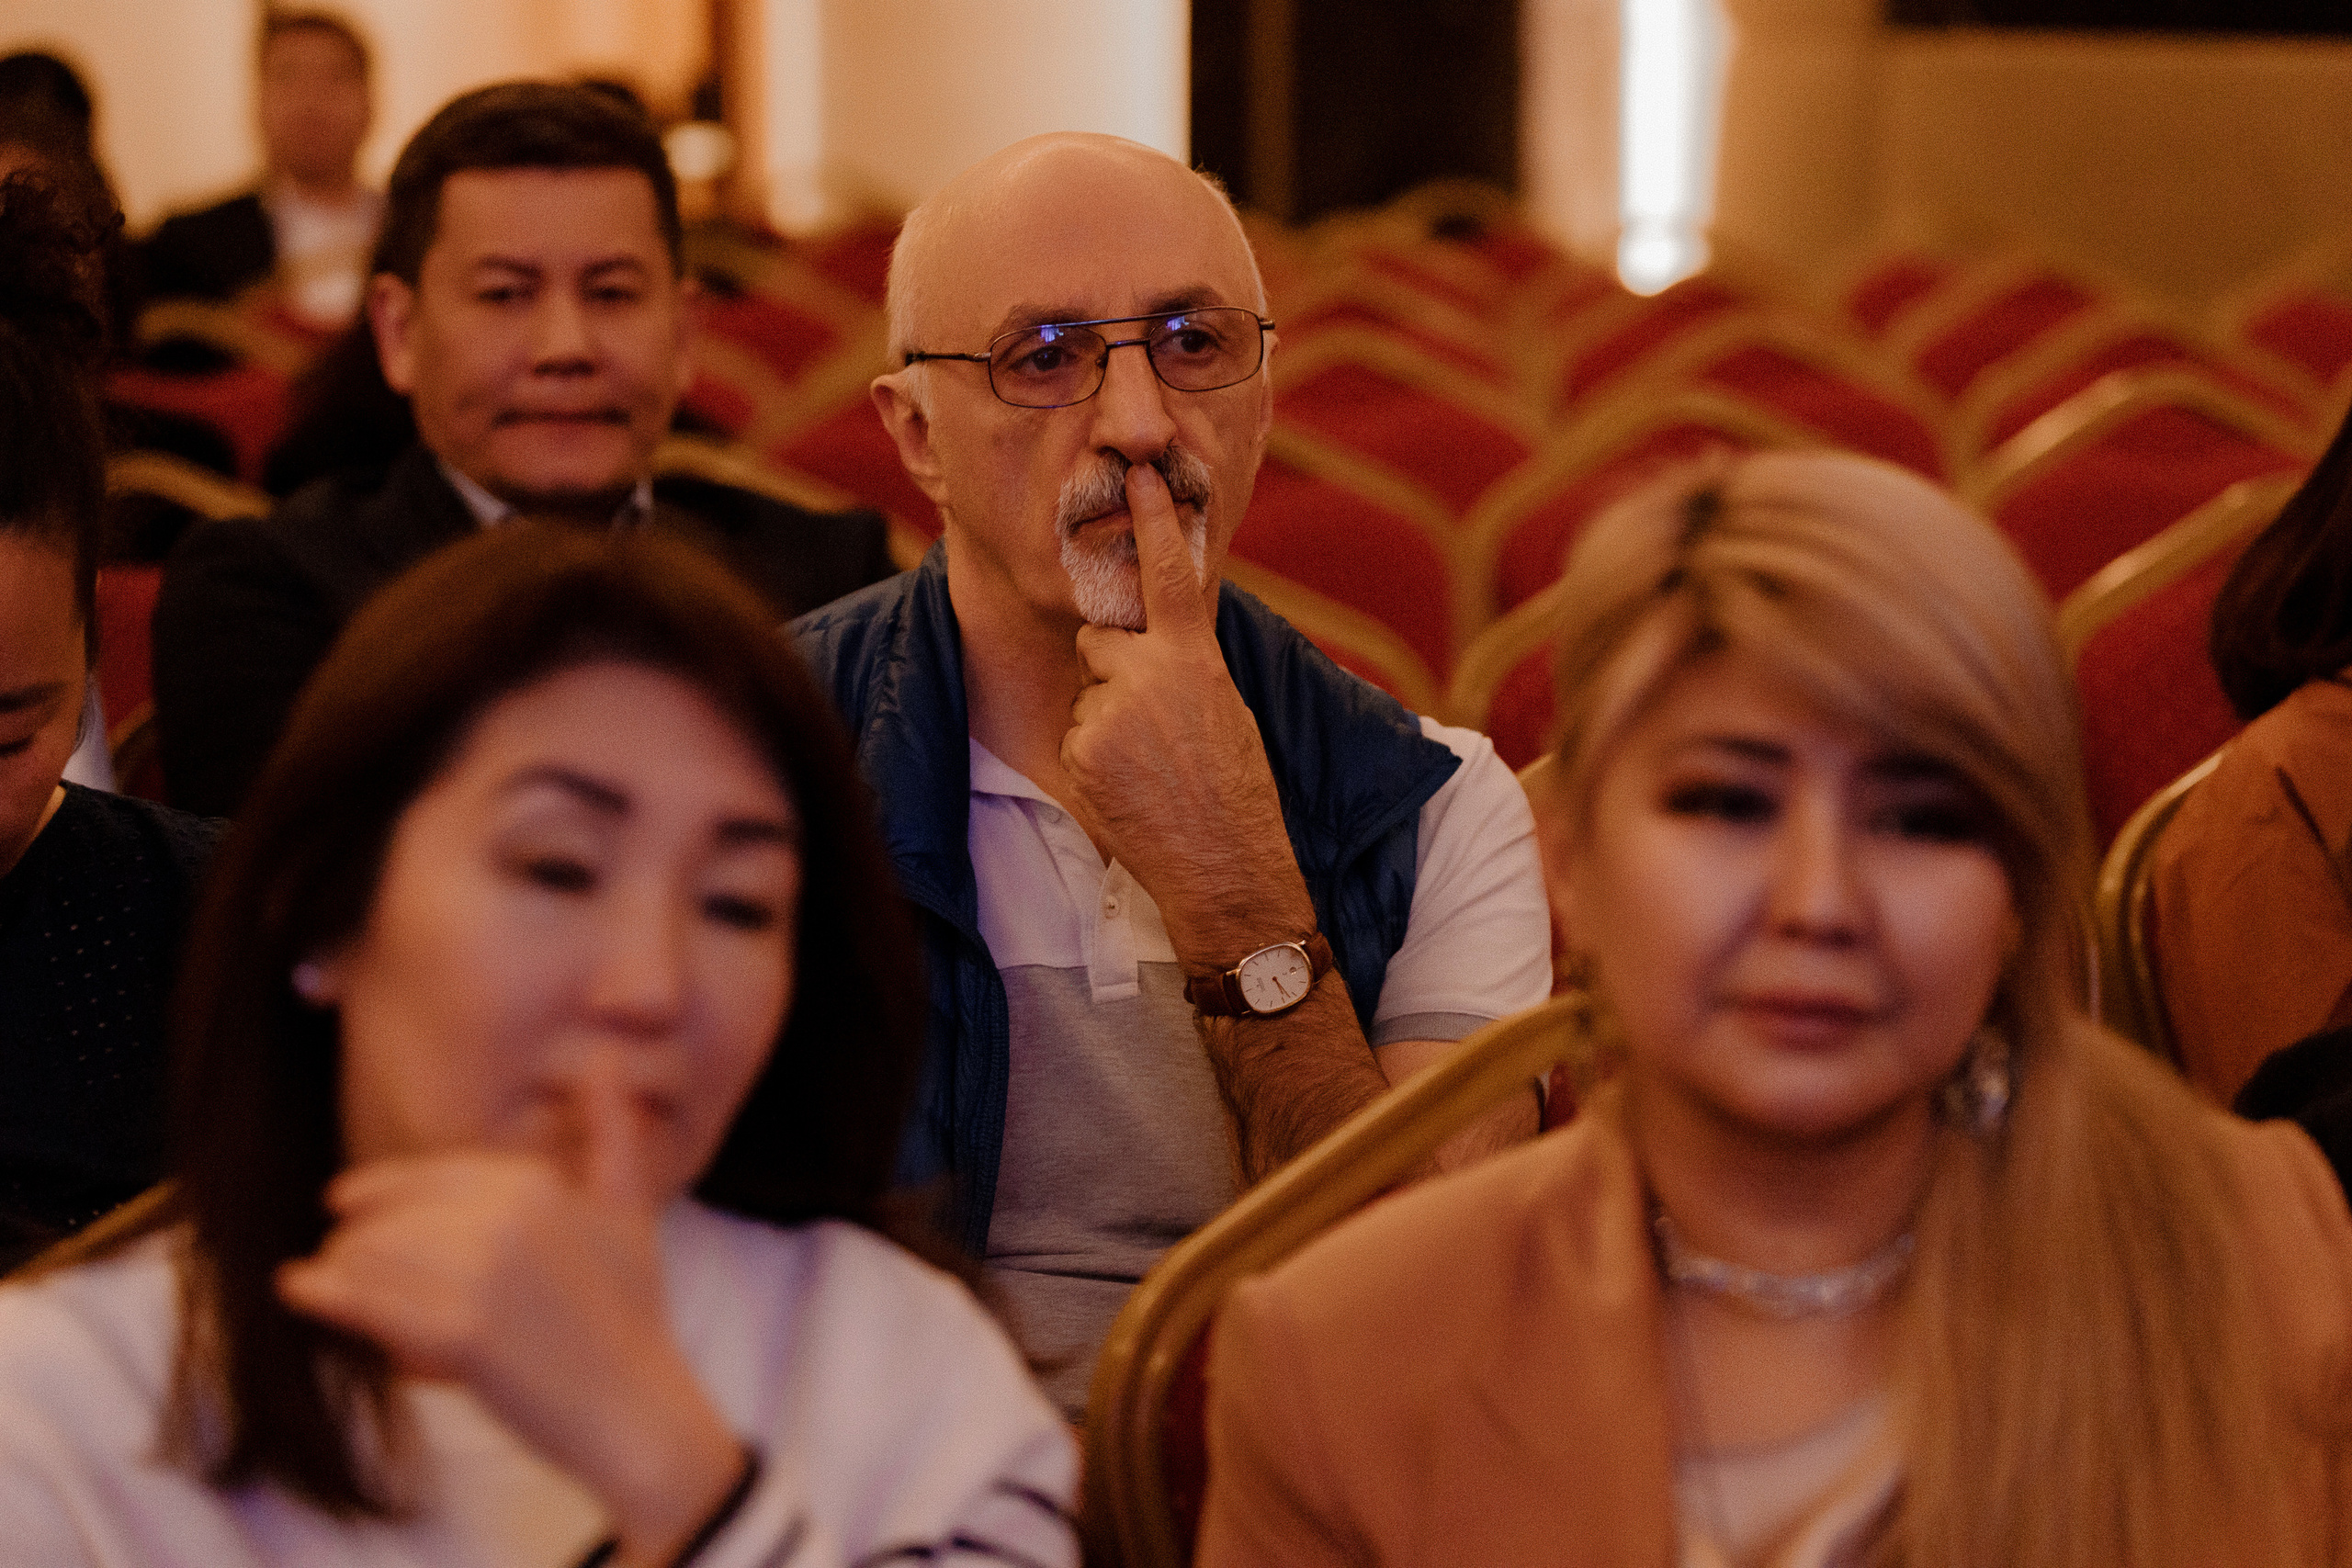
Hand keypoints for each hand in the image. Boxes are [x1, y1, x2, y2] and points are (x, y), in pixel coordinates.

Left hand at [276, 1055, 742, 1562]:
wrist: (635, 1404)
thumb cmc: (632, 1310)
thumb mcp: (630, 1206)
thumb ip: (612, 1128)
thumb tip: (607, 1055)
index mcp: (536, 1185)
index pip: (431, 1176)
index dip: (380, 1189)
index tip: (341, 1201)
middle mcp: (505, 1219)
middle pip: (393, 1216)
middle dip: (358, 1238)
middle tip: (338, 1259)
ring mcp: (482, 1275)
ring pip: (373, 1256)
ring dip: (339, 1268)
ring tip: (321, 1282)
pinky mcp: (460, 1333)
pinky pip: (370, 1304)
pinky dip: (324, 1295)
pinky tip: (299, 1289)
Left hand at [1060, 462, 1315, 962]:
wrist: (1225, 864)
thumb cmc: (1237, 790)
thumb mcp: (1225, 708)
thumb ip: (1185, 667)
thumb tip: (1155, 648)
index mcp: (1193, 659)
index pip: (1169, 575)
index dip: (1155, 522)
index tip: (1140, 476)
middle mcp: (1146, 675)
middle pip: (1101, 641)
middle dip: (1114, 670)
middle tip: (1154, 726)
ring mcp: (1106, 712)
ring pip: (1088, 692)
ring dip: (1106, 718)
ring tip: (1148, 765)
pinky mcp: (1080, 750)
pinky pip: (1074, 735)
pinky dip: (1093, 757)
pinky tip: (1129, 786)